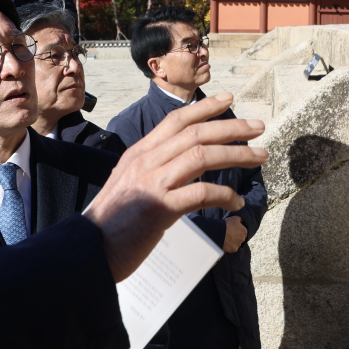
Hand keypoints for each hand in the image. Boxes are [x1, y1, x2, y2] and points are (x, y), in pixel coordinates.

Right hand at [83, 93, 265, 281]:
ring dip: (236, 154)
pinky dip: (224, 195)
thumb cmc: (111, 223)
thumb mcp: (128, 184)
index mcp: (139, 153)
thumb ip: (151, 171)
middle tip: (259, 127)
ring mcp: (152, 183)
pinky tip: (237, 203)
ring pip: (202, 156)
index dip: (205, 107)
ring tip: (260, 156)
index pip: (176, 120)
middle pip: (196, 133)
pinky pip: (201, 193)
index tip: (229, 99)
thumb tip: (179, 168)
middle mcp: (146, 161)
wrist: (88, 249)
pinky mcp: (159, 209)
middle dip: (232, 127)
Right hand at [223, 215, 246, 253]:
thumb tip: (243, 220)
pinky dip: (230, 246)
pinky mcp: (234, 249)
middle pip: (241, 238)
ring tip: (227, 238)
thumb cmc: (227, 224)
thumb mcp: (235, 218)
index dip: (238, 231)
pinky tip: (226, 242)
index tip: (233, 230)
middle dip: (236, 236)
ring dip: (233, 241)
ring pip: (237, 243)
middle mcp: (243, 239)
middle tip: (230, 234)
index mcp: (245, 231)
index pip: (243, 232)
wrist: (219, 232)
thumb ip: (241, 219)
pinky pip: (233, 248)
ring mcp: (238, 245)